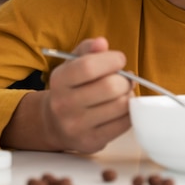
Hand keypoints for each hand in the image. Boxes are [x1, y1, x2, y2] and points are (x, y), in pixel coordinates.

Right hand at [44, 37, 132, 152]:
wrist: (54, 123)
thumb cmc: (71, 88)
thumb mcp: (73, 64)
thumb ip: (88, 49)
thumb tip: (102, 43)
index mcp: (59, 81)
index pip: (88, 67)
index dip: (111, 60)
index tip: (119, 59)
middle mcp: (64, 105)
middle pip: (110, 87)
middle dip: (124, 80)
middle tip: (123, 79)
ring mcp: (77, 126)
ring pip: (121, 106)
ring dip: (128, 96)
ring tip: (122, 93)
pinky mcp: (91, 142)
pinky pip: (124, 123)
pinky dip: (129, 112)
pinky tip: (121, 107)